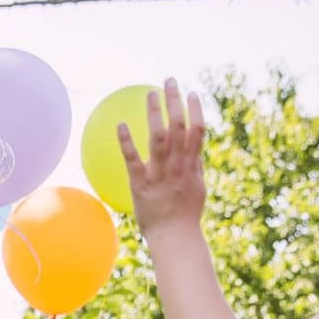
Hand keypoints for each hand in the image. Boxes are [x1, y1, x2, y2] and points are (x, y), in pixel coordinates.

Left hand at [119, 78, 206, 235]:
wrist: (175, 238)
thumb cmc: (185, 216)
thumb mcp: (197, 188)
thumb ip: (195, 167)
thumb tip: (195, 152)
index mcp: (192, 165)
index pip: (198, 131)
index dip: (195, 110)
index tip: (192, 93)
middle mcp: (178, 165)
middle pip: (179, 126)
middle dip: (175, 101)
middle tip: (169, 81)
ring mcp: (160, 173)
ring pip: (159, 137)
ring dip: (155, 113)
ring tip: (150, 93)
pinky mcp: (141, 184)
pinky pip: (133, 160)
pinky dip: (127, 142)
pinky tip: (120, 124)